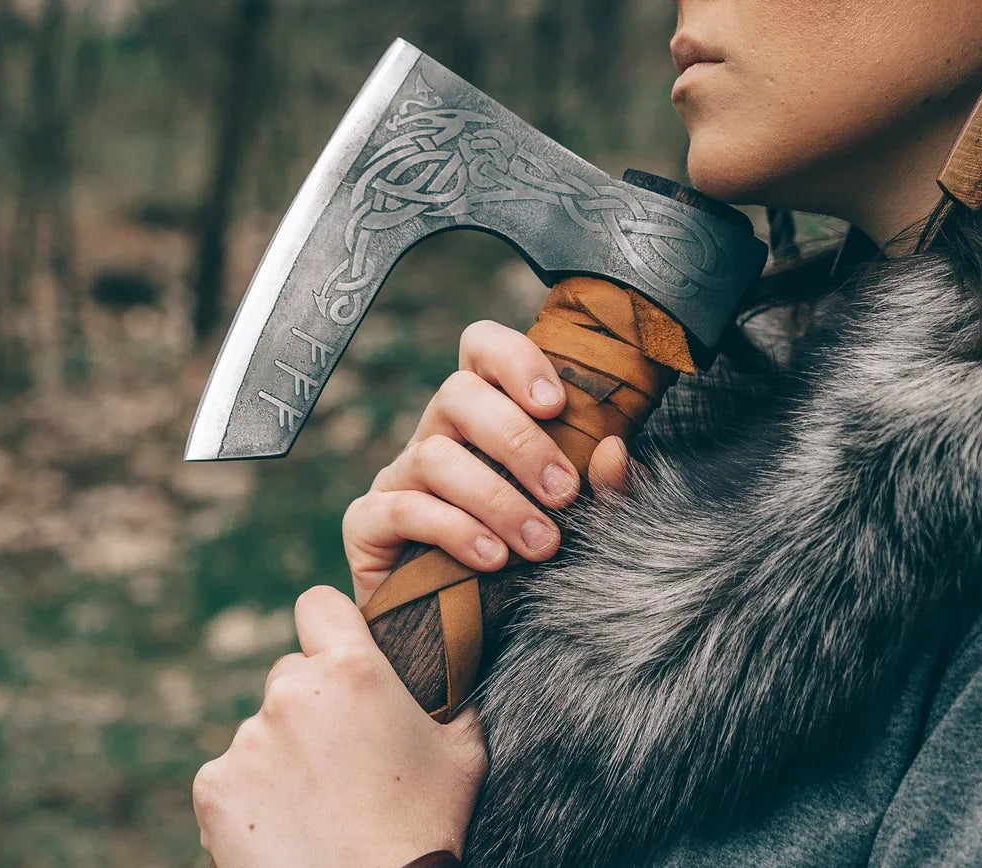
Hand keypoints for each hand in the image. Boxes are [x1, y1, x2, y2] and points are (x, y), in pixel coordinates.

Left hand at [193, 586, 485, 867]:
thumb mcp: (463, 745)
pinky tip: (283, 824)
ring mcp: (246, 741)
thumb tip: (453, 670)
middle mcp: (292, 692)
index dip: (328, 625)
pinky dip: (248, 795)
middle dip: (310, 701)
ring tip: (314, 801)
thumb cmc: (426, 824)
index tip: (338, 652)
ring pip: (260, 728)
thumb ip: (450, 694)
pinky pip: (228, 774)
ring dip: (280, 751)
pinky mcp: (213, 788)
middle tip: (338, 751)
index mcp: (353, 669)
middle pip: (289, 673)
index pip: (317, 604)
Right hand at [343, 318, 631, 605]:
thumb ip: (601, 487)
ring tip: (541, 543)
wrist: (466, 634)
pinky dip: (455, 532)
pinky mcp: (369, 522)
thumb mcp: (576, 519)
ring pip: (434, 454)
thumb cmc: (527, 555)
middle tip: (564, 494)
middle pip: (459, 393)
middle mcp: (436, 430)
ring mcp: (398, 473)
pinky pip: (402, 509)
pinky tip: (494, 559)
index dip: (515, 358)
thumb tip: (613, 450)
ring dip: (496, 499)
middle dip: (519, 442)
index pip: (482, 347)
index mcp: (484, 411)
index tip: (557, 405)